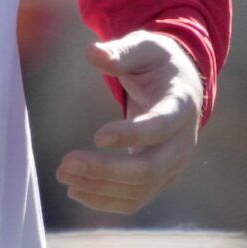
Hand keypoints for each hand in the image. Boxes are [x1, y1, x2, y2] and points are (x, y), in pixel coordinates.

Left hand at [55, 31, 202, 213]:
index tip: (97, 136)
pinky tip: (77, 191)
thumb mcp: (143, 47)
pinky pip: (135, 199)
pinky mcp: (160, 178)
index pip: (161, 128)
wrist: (181, 85)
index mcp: (181, 106)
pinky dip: (106, 200)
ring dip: (100, 187)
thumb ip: (120, 53)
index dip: (131, 134)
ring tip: (64, 175)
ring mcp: (173, 164)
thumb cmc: (157, 63)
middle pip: (149, 168)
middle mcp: (182, 142)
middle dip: (106, 170)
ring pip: (140, 189)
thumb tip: (92, 52)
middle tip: (66, 163)